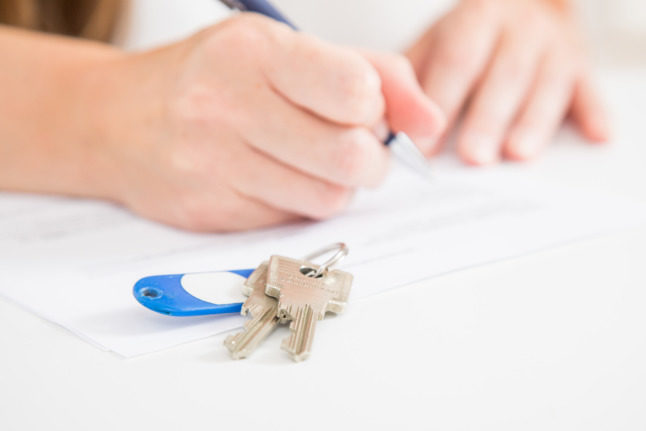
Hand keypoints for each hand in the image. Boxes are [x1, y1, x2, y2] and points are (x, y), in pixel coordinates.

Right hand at [86, 14, 443, 230]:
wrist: (117, 121)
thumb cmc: (213, 77)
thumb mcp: (285, 49)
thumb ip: (374, 74)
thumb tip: (432, 123)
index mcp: (255, 53)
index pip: (355, 90)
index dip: (376, 107)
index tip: (363, 108)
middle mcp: (227, 107)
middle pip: (351, 157)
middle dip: (371, 159)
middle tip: (354, 148)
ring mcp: (213, 165)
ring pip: (328, 198)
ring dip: (336, 184)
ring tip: (309, 160)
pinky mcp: (210, 211)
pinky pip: (290, 221)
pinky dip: (298, 203)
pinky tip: (273, 178)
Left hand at [407, 0, 610, 164]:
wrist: (524, 5)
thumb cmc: (470, 36)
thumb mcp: (436, 42)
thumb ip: (412, 78)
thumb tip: (384, 125)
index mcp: (475, 19)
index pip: (457, 60)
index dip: (441, 100)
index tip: (425, 144)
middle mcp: (518, 30)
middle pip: (503, 75)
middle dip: (487, 118)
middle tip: (473, 157)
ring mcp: (553, 48)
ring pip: (546, 85)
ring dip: (533, 122)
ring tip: (516, 155)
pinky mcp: (581, 67)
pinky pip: (591, 89)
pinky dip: (595, 113)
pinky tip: (598, 136)